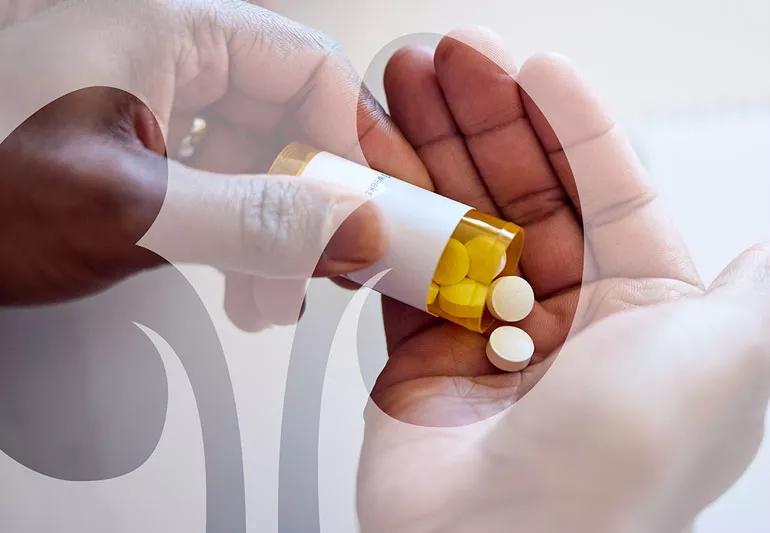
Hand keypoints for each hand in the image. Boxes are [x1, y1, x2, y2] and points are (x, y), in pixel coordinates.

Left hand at [0, 0, 426, 327]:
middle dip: (316, 201)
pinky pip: (220, 183)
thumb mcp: (128, 210)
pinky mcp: (138, 151)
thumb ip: (254, 223)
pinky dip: (243, 235)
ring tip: (278, 291)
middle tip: (338, 258)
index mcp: (164, 30)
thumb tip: (352, 228)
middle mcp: (162, 58)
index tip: (384, 203)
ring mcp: (150, 107)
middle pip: (288, 117)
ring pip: (256, 158)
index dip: (358, 140)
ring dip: (279, 230)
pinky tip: (245, 278)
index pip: (308, 70)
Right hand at [357, 29, 769, 530]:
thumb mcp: (728, 353)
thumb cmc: (621, 459)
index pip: (606, 186)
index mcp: (643, 309)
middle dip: (480, 120)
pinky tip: (370, 175)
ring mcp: (490, 336)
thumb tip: (768, 239)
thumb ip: (753, 290)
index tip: (526, 65)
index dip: (566, 118)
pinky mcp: (424, 357)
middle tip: (440, 63)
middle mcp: (568, 320)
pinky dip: (385, 222)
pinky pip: (405, 273)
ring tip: (392, 96)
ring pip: (458, 224)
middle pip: (520, 192)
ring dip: (425, 156)